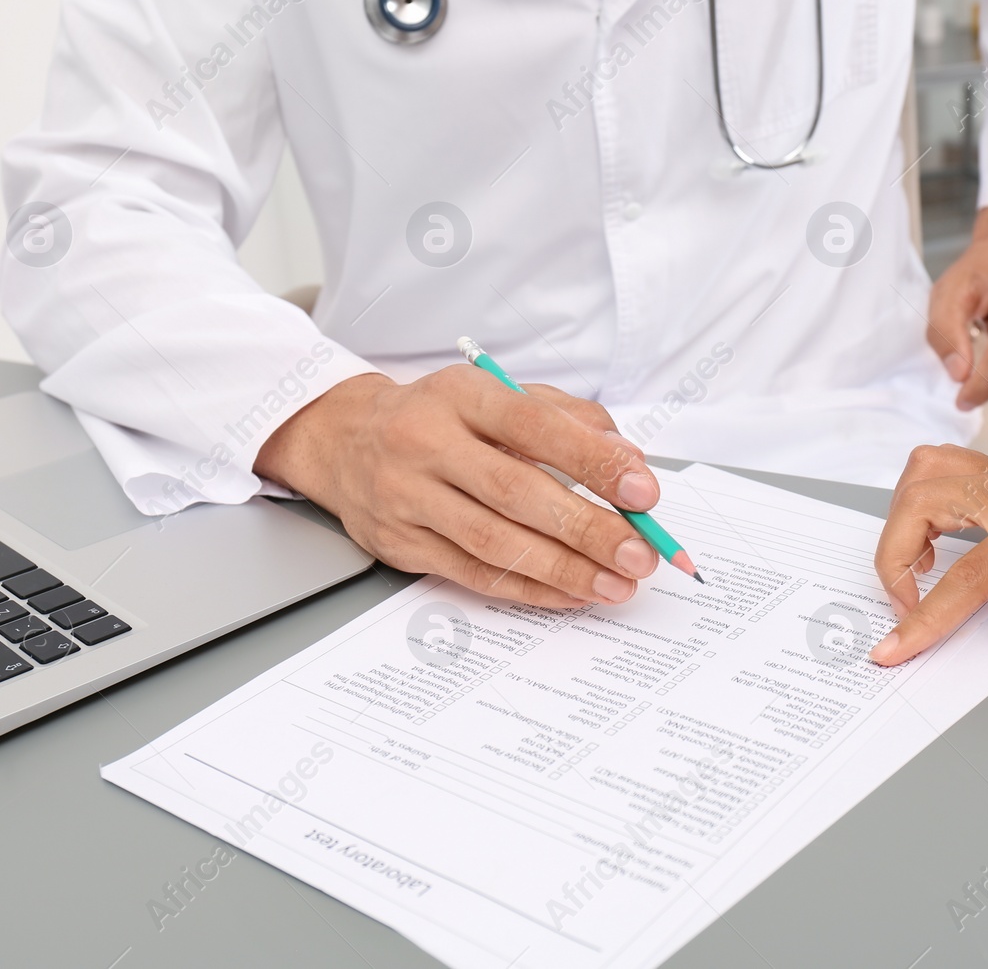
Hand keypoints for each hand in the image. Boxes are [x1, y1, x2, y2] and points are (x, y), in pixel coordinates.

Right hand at [255, 369, 660, 607]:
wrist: (344, 441)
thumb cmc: (439, 417)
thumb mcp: (497, 394)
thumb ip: (567, 418)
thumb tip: (628, 460)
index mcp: (461, 396)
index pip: (533, 425)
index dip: (591, 460)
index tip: (642, 491)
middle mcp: (427, 443)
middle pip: (515, 492)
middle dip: (586, 528)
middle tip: (639, 553)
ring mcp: (408, 498)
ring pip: (494, 542)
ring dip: (563, 570)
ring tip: (615, 584)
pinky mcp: (400, 545)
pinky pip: (473, 575)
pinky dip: (529, 589)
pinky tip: (571, 593)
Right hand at [869, 444, 987, 665]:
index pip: (969, 573)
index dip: (926, 616)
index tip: (895, 648)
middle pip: (921, 504)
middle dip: (893, 560)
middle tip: (907, 609)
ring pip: (924, 474)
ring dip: (901, 523)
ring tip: (916, 572)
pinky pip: (943, 469)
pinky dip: (918, 501)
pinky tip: (934, 539)